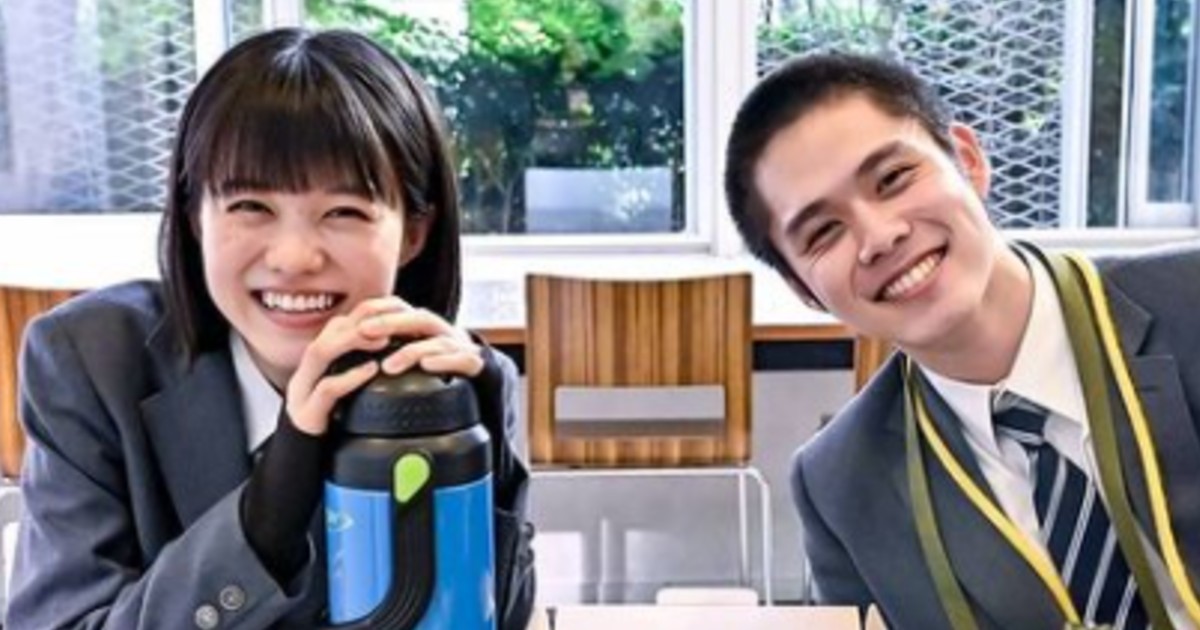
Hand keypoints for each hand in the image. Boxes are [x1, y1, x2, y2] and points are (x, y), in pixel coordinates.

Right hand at [283, 297, 407, 435]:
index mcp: (317, 365)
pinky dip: (350, 376)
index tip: (392, 314)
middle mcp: (306, 372)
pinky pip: (326, 388)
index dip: (363, 314)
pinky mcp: (306, 413)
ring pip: (320, 352)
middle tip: (389, 323)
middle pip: (327, 333)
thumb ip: (360, 372)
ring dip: (352, 341)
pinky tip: (370, 370)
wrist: (299, 463)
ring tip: (381, 341)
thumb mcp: (346, 393)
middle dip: (360, 323)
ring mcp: (302, 391)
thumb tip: (393, 356)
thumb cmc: (329, 425)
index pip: (336, 325)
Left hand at [356, 305, 484, 378]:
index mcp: (425, 326)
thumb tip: (351, 341)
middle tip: (364, 332)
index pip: (402, 308)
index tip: (354, 320)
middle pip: (419, 318)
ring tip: (389, 366)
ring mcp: (460, 347)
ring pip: (438, 341)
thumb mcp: (413, 350)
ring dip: (411, 351)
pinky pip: (463, 360)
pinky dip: (445, 361)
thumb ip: (388, 343)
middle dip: (391, 323)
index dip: (379, 310)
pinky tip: (427, 366)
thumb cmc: (440, 366)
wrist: (483, 381)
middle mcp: (443, 331)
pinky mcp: (476, 364)